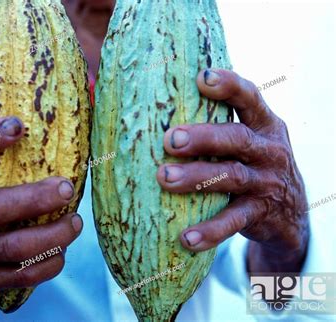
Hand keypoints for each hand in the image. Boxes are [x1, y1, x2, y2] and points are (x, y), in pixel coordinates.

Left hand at [156, 69, 308, 272]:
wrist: (289, 213)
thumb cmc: (252, 165)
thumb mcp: (248, 141)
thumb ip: (221, 124)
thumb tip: (161, 103)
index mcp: (264, 125)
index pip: (250, 98)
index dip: (229, 86)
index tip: (202, 78)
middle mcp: (268, 150)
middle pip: (236, 138)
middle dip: (203, 137)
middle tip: (170, 139)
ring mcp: (266, 183)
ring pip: (231, 177)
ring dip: (196, 178)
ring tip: (165, 178)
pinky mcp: (259, 214)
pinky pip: (233, 222)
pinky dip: (210, 230)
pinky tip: (186, 238)